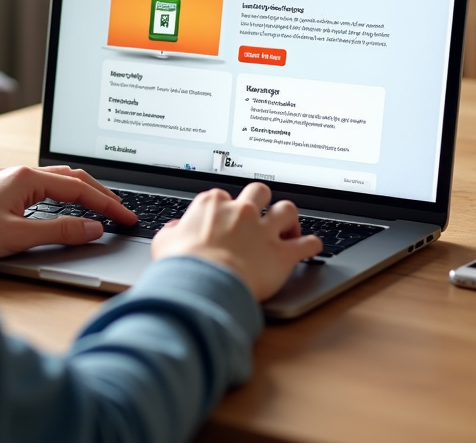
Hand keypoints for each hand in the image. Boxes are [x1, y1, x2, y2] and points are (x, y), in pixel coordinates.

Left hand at [0, 165, 136, 259]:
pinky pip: (40, 189)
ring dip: (80, 192)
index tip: (126, 217)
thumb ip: (59, 232)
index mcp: (25, 177)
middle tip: (120, 211)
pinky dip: (61, 197)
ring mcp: (6, 182)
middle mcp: (17, 174)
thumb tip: (93, 229)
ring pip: (54, 181)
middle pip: (70, 177)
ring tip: (100, 206)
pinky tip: (63, 208)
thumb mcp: (17, 236)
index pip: (78, 187)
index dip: (107, 203)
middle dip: (99, 193)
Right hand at [151, 182, 321, 300]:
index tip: (225, 220)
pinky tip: (310, 247)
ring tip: (287, 228)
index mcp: (213, 205)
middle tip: (260, 214)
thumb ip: (171, 232)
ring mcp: (264, 230)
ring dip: (289, 218)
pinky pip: (307, 243)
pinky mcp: (282, 253)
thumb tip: (174, 230)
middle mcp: (241, 211)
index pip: (223, 196)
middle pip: (259, 192)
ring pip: (287, 210)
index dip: (225, 209)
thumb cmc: (183, 266)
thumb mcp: (164, 244)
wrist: (203, 285)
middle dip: (261, 200)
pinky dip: (311, 244)